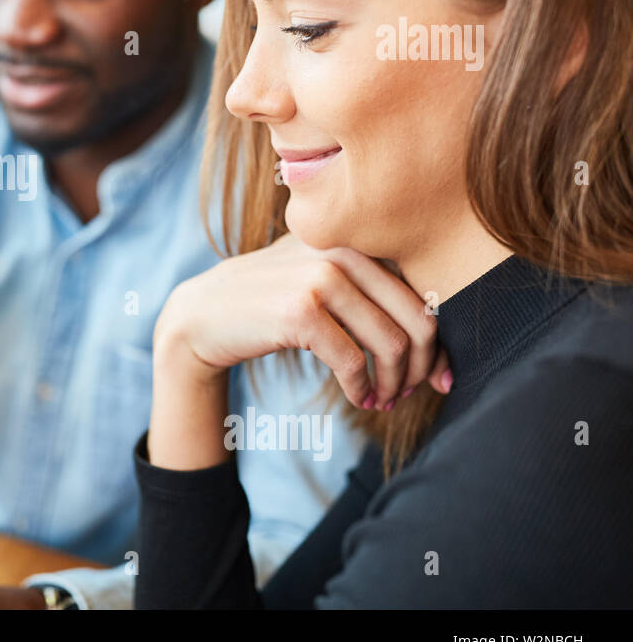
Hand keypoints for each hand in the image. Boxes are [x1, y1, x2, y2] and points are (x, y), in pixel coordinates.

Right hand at [155, 233, 449, 411]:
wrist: (203, 313)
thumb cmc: (270, 303)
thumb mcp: (319, 278)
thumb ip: (369, 289)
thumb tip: (435, 334)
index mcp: (356, 240)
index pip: (422, 294)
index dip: (437, 343)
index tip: (438, 377)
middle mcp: (343, 251)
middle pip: (416, 321)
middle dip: (418, 369)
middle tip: (408, 393)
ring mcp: (320, 277)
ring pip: (391, 344)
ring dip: (392, 384)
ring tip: (382, 400)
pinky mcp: (300, 311)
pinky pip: (353, 361)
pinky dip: (362, 389)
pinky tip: (358, 399)